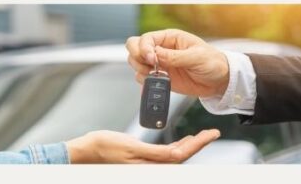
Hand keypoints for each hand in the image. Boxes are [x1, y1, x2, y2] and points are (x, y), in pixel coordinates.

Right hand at [66, 129, 220, 163]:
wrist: (88, 150)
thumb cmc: (106, 147)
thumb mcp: (132, 147)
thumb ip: (156, 153)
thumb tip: (178, 156)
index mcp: (152, 167)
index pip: (182, 156)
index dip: (199, 144)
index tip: (212, 134)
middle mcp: (152, 168)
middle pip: (182, 157)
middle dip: (198, 145)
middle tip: (211, 133)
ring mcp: (148, 165)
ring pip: (176, 157)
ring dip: (189, 146)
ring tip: (201, 136)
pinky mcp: (144, 160)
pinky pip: (166, 156)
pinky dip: (177, 148)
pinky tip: (182, 142)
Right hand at [126, 29, 228, 97]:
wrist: (220, 81)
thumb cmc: (213, 62)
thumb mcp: (196, 57)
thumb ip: (175, 56)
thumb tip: (156, 54)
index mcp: (169, 38)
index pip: (146, 38)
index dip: (144, 48)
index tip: (152, 59)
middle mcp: (161, 49)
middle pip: (134, 47)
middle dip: (137, 57)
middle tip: (149, 66)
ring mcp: (159, 63)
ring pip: (136, 63)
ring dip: (141, 70)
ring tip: (156, 76)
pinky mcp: (161, 77)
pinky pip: (143, 78)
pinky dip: (146, 82)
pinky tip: (158, 83)